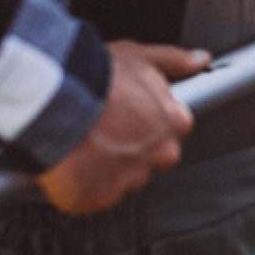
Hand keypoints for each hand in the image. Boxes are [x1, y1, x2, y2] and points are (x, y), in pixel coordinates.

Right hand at [36, 40, 208, 214]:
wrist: (56, 100)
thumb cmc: (97, 77)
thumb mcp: (141, 56)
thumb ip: (175, 60)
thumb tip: (199, 60)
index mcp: (175, 122)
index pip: (170, 132)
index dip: (146, 124)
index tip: (127, 118)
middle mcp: (161, 154)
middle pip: (151, 159)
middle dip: (131, 150)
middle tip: (103, 132)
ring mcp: (132, 179)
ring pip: (124, 180)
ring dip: (107, 169)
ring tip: (83, 146)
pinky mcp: (100, 198)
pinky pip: (94, 196)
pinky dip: (82, 186)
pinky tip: (72, 164)